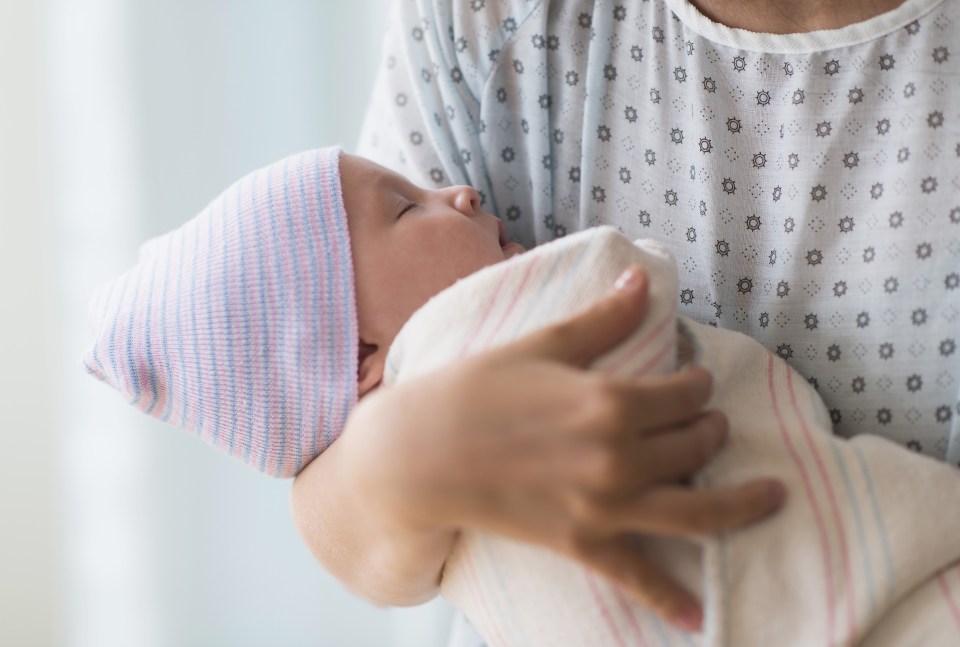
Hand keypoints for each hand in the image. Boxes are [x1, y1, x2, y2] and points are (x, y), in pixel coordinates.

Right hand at [341, 267, 785, 630]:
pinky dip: (670, 600)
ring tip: (772, 496)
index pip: (687, 393)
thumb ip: (602, 320)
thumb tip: (643, 280)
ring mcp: (604, 507)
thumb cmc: (473, 391)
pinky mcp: (581, 543)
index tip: (693, 380)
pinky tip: (698, 618)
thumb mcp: (541, 347)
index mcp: (611, 401)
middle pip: (696, 446)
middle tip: (708, 423)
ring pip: (698, 512)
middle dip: (711, 429)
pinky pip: (637, 577)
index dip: (698, 383)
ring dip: (741, 504)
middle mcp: (619, 457)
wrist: (418, 455)